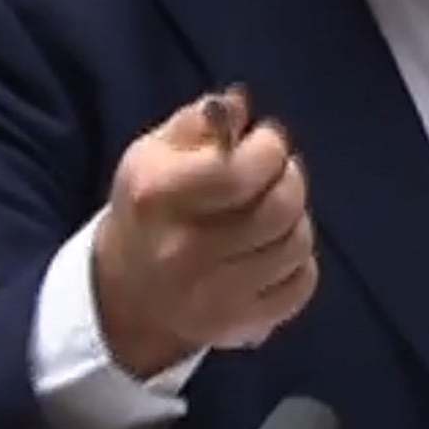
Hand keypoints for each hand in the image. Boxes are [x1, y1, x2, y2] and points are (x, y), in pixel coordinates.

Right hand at [92, 86, 317, 376]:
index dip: (269, 147)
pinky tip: (275, 247)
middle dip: (290, 176)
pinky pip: (302, 284)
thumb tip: (240, 103)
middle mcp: (184, 252)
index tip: (266, 140)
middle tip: (279, 169)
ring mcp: (214, 297)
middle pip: (278, 208)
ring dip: (297, 217)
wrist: (127, 293)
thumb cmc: (150, 209)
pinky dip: (299, 260)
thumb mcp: (155, 153)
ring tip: (276, 207)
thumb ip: (199, 121)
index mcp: (158, 198)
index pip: (240, 171)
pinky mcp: (240, 325)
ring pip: (296, 245)